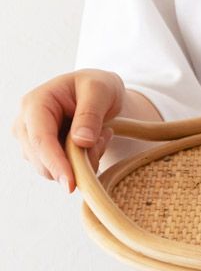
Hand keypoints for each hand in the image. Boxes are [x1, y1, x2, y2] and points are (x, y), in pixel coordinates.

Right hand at [11, 69, 124, 192]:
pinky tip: (94, 143)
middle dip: (77, 161)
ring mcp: (32, 140)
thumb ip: (91, 114)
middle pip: (42, 161)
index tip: (70, 184)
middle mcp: (26, 123)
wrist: (100, 93)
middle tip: (104, 138)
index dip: (55, 163)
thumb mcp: (100, 90)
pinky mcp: (43, 153)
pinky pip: (62, 170)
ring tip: (100, 136)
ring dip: (83, 161)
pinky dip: (83, 163)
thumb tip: (81, 142)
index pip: (40, 139)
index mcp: (35, 103)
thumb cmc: (98, 86)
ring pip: (53, 169)